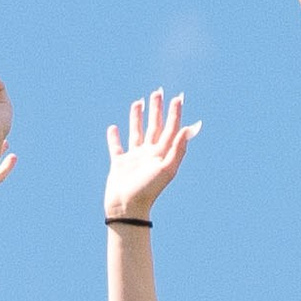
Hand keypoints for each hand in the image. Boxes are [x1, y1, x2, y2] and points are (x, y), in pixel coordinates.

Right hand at [105, 90, 199, 220]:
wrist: (127, 208)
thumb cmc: (148, 190)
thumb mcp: (166, 169)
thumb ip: (177, 149)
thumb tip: (187, 128)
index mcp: (162, 154)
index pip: (171, 129)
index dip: (175, 114)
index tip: (178, 98)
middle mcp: (149, 154)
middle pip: (155, 127)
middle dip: (157, 110)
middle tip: (158, 92)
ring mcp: (134, 158)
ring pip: (137, 132)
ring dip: (138, 117)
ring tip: (138, 101)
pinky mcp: (119, 164)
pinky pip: (117, 147)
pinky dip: (114, 138)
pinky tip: (113, 128)